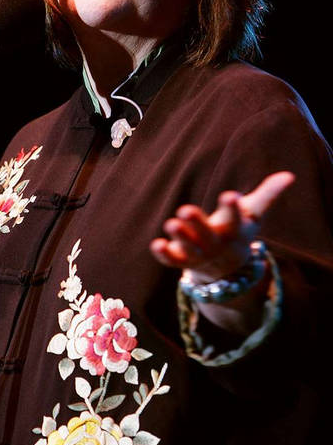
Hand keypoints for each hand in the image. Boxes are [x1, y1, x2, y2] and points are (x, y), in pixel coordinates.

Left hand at [149, 171, 294, 282]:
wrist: (227, 269)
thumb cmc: (239, 231)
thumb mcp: (254, 214)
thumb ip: (267, 195)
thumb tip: (289, 175)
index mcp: (234, 232)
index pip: (235, 220)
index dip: (232, 209)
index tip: (230, 195)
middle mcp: (216, 245)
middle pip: (207, 236)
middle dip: (197, 224)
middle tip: (184, 209)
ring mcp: (198, 256)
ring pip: (188, 249)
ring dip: (180, 238)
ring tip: (170, 223)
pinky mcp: (182, 261)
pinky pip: (172, 261)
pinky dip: (164, 254)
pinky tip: (156, 244)